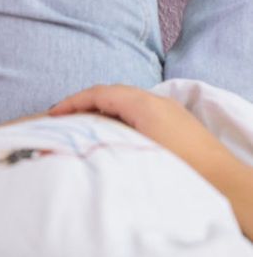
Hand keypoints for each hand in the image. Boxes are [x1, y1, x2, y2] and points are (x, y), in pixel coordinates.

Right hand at [48, 85, 236, 179]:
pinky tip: (112, 133)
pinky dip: (117, 116)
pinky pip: (137, 110)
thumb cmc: (180, 167)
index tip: (53, 114)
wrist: (223, 181)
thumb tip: (79, 140)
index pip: (100, 93)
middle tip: (62, 119)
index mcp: (143, 104)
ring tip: (82, 126)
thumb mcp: (135, 152)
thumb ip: (105, 138)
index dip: (73, 102)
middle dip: (84, 103)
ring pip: (124, 101)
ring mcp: (167, 110)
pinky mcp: (173, 121)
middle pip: (111, 93)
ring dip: (101, 110)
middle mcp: (155, 100)